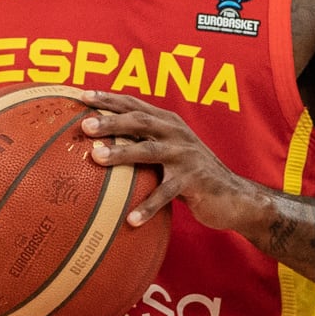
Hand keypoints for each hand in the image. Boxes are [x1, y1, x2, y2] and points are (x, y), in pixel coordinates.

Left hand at [80, 93, 261, 231]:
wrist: (234, 195)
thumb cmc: (191, 175)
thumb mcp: (169, 153)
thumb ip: (144, 144)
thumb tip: (100, 148)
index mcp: (168, 123)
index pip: (135, 105)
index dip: (109, 99)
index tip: (81, 96)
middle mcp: (177, 133)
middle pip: (140, 121)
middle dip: (111, 120)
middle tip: (85, 125)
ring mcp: (186, 156)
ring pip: (150, 150)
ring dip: (122, 152)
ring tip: (96, 158)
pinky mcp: (194, 180)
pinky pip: (166, 193)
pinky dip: (148, 206)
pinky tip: (130, 219)